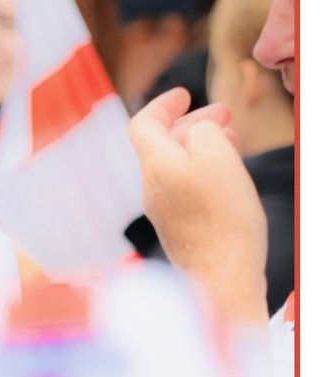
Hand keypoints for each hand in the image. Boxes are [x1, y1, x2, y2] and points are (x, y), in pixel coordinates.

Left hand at [128, 88, 267, 326]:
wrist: (221, 282)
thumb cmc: (222, 219)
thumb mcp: (217, 156)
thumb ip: (203, 130)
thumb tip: (197, 131)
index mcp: (155, 163)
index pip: (144, 122)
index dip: (163, 104)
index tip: (185, 94)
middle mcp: (151, 186)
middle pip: (162, 143)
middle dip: (192, 123)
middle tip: (225, 114)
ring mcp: (164, 211)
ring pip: (176, 165)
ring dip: (201, 147)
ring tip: (232, 140)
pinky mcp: (180, 231)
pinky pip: (185, 189)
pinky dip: (203, 172)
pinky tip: (227, 178)